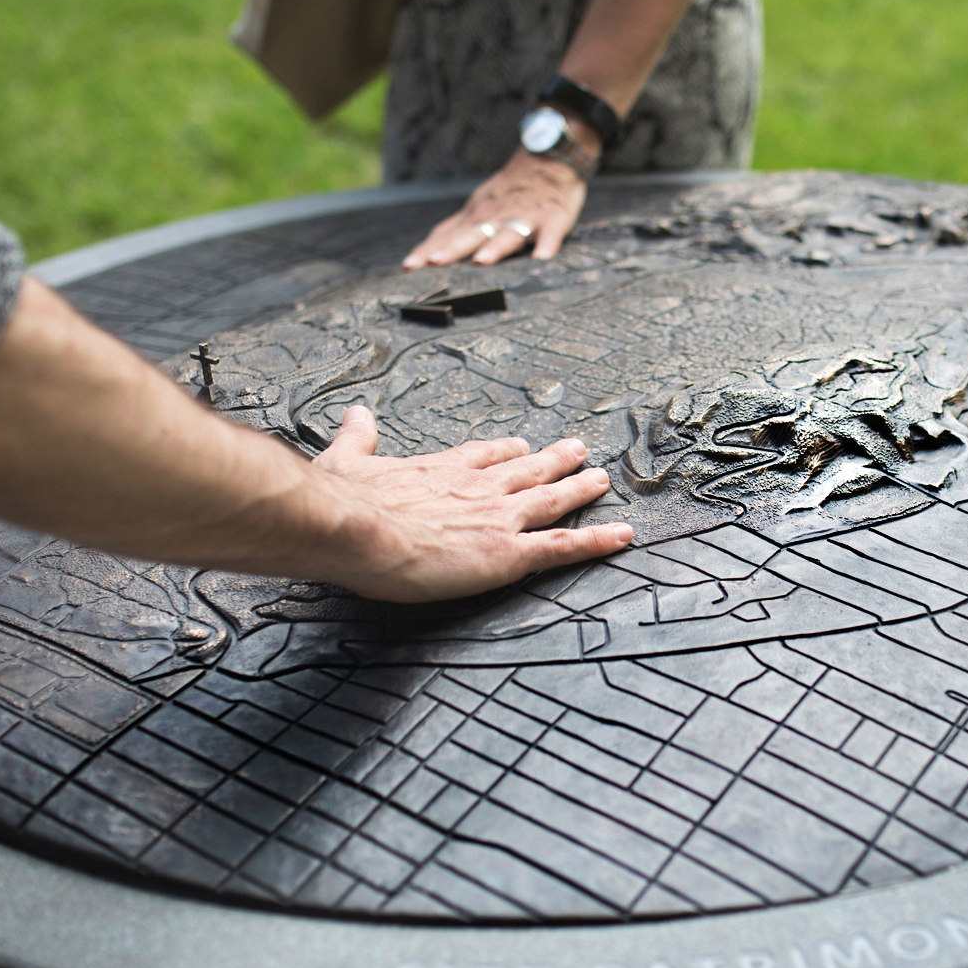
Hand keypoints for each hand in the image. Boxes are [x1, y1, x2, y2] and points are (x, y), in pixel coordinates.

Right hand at [306, 406, 631, 601]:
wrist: (351, 526)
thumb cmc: (344, 499)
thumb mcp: (345, 456)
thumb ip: (357, 436)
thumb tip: (355, 414)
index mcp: (443, 467)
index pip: (485, 455)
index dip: (507, 451)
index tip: (523, 445)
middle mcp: (479, 487)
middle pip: (528, 470)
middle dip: (556, 461)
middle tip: (580, 451)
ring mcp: (498, 518)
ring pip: (553, 500)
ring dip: (581, 489)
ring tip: (602, 481)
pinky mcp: (507, 553)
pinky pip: (563, 547)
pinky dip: (597, 541)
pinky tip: (622, 537)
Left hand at [402, 150, 588, 269]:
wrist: (549, 158)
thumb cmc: (510, 191)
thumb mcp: (478, 206)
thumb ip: (455, 231)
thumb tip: (425, 255)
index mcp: (477, 216)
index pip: (448, 235)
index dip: (428, 251)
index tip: (409, 267)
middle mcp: (496, 216)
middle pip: (472, 234)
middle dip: (453, 248)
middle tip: (435, 262)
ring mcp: (524, 217)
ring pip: (508, 233)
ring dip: (494, 247)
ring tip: (481, 260)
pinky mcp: (552, 218)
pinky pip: (550, 233)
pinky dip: (546, 245)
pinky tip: (541, 259)